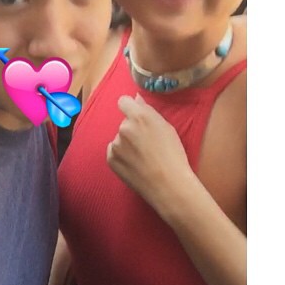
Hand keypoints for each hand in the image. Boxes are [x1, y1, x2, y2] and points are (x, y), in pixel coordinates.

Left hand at [107, 94, 200, 223]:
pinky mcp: (110, 159)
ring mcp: (115, 144)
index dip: (130, 107)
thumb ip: (148, 111)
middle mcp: (124, 127)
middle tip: (147, 144)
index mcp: (140, 117)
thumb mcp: (167, 128)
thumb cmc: (173, 156)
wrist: (167, 184)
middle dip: (132, 130)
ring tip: (142, 158)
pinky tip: (135, 165)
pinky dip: (122, 156)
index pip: (124, 101)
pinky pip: (114, 152)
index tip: (135, 115)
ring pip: (119, 139)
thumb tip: (136, 99)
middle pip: (124, 123)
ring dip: (127, 144)